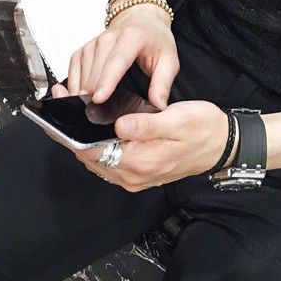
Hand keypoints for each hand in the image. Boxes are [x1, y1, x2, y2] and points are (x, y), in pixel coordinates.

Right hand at [61, 3, 178, 110]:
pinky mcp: (82, 51)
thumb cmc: (155, 39)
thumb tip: (158, 105)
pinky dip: (77, 88)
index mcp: (131, 38)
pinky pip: (72, 74)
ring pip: (82, 77)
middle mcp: (107, 39)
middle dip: (95, 97)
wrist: (142, 20)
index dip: (106, 82)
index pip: (116, 62)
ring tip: (97, 109)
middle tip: (103, 116)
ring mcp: (92, 44)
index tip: (99, 99)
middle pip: (95, 74)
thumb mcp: (169, 60)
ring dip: (86, 95)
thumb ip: (163, 84)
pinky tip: (86, 96)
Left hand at [62, 87, 230, 191]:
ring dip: (83, 139)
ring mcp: (135, 176)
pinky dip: (97, 145)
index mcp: (139, 162)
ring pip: (97, 159)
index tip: (58, 113)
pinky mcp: (139, 172)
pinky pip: (109, 160)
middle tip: (62, 104)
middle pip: (89, 157)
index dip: (71, 133)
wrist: (222, 144)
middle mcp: (133, 175)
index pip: (92, 152)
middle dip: (72, 134)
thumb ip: (146, 124)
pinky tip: (94, 128)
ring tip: (73, 113)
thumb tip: (119, 124)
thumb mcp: (177, 120)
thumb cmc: (203, 130)